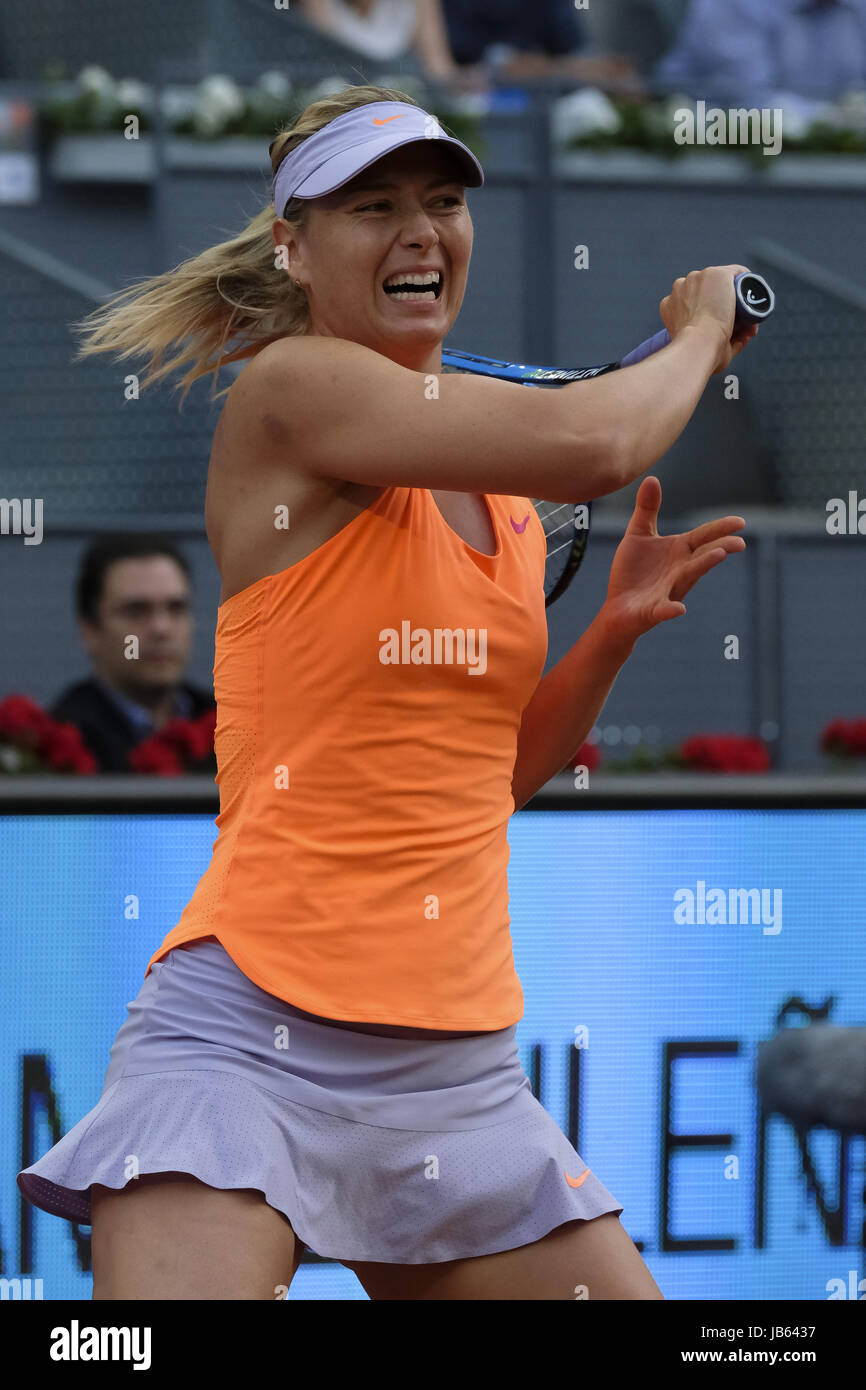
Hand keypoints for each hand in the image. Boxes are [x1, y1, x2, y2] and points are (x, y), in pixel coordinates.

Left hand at [601, 476, 745, 645]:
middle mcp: (681, 569)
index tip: (740, 522)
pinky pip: (665, 609)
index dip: (720, 528)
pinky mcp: (654, 610)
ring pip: (689, 577)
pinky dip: (671, 609)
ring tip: (718, 555)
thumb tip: (653, 478)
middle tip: (739, 541)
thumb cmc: (632, 571)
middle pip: (703, 556)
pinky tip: (679, 609)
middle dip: (721, 547)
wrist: (618, 607)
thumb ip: (647, 509)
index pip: (703, 536)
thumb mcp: (638, 535)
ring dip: (703, 566)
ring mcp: (669, 589)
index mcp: (679, 550)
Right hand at [660, 265, 759, 373]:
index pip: (690, 298)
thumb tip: (750, 331)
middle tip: (730, 313)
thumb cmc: (697, 354)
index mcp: (670, 304)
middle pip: (704, 286)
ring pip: (719, 278)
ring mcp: (698, 278)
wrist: (697, 345)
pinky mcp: (715, 274)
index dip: (705, 306)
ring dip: (729, 288)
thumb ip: (726, 340)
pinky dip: (746, 279)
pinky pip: (736, 272)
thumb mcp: (703, 347)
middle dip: (716, 296)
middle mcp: (681, 287)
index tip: (718, 317)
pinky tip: (751, 290)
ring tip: (741, 304)